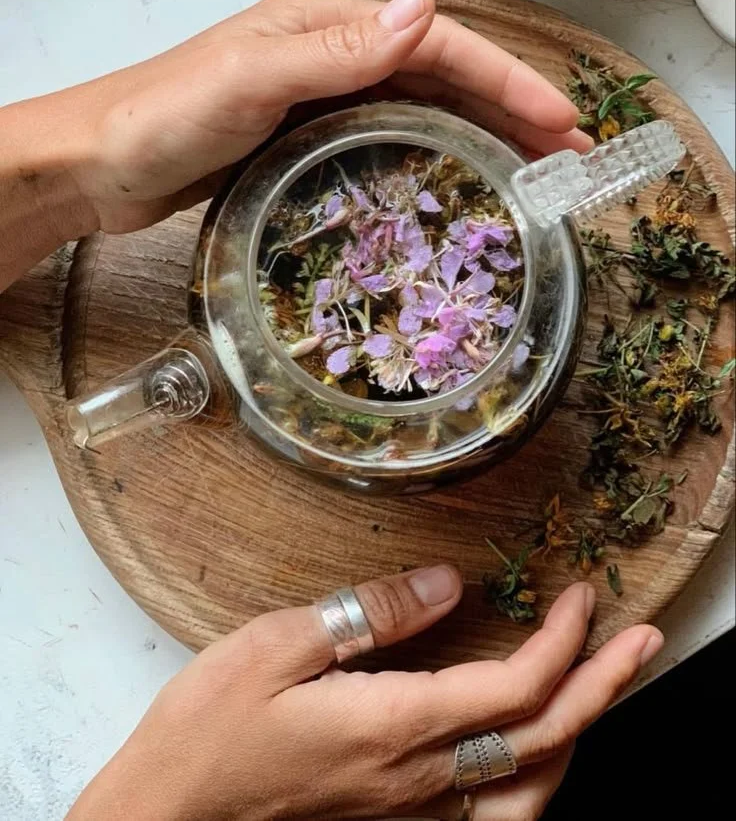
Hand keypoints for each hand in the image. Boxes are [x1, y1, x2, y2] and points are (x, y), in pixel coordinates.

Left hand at [53, 0, 591, 235]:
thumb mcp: (252, 77)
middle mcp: (333, 55)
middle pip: (442, 75)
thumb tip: (422, 10)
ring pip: (422, 109)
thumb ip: (337, 50)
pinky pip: (388, 139)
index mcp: (328, 26)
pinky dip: (432, 156)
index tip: (558, 121)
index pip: (439, 44)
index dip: (505, 80)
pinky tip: (455, 182)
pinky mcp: (308, 138)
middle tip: (566, 154)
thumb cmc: (162, 114)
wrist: (100, 162)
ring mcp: (322, 98)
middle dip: (510, 110)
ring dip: (481, 135)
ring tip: (532, 172)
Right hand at [67, 567, 662, 820]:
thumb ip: (369, 614)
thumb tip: (445, 584)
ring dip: (579, 731)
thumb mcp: (276, 646)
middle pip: (541, 737)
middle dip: (602, 685)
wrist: (167, 819)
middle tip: (644, 641)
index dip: (562, 640)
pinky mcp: (390, 819)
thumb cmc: (208, 729)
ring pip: (528, 784)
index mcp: (394, 726)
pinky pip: (490, 813)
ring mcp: (408, 810)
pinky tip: (537, 753)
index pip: (513, 686)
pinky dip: (533, 778)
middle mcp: (416, 778)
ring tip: (605, 687)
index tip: (582, 594)